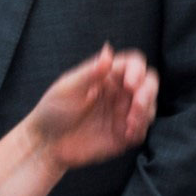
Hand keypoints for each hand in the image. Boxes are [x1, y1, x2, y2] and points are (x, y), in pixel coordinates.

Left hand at [0, 47, 157, 195]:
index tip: (130, 84)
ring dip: (145, 112)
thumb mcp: (68, 88)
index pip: (133, 64)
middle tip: (137, 104)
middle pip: (148, 83)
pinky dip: (140, 130)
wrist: (46, 145)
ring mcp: (122, 114)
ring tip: (129, 123)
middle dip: (148, 92)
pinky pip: (142, 130)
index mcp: (106, 75)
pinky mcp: (123, 135)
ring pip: (149, 107)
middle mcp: (118, 92)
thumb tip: (108, 51)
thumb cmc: (52, 111)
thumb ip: (90, 72)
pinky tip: (127, 133)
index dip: (137, 70)